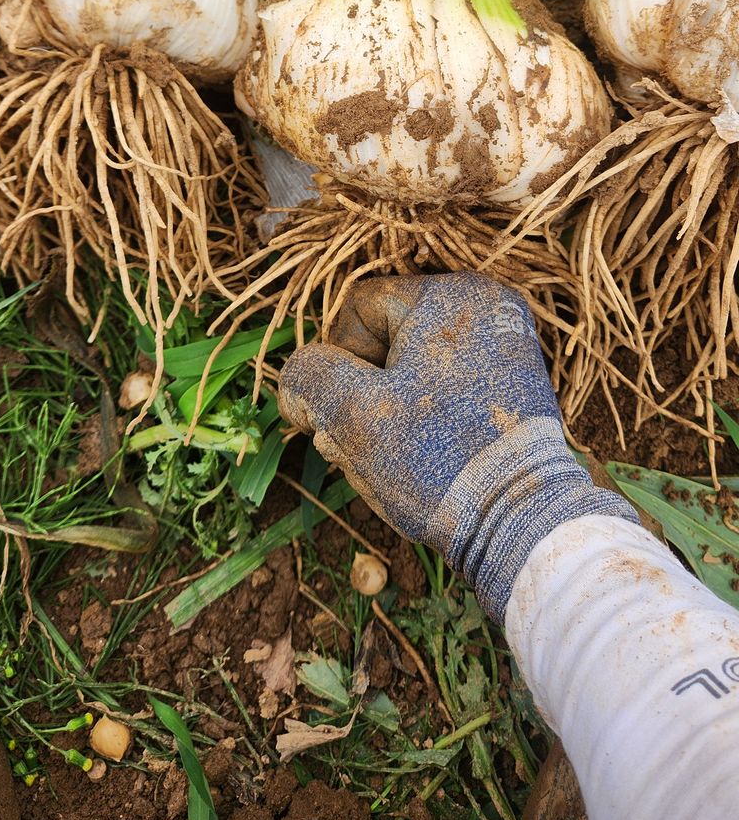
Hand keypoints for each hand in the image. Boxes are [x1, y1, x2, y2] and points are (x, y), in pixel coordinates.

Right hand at [279, 273, 634, 621]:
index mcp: (453, 295)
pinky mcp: (513, 388)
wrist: (522, 524)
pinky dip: (424, 421)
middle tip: (364, 445)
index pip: (358, 309)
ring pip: (411, 370)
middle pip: (385, 340)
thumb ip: (309, 379)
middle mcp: (486, 308)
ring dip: (387, 412)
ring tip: (395, 459)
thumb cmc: (438, 460)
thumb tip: (297, 381)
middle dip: (361, 393)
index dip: (336, 363)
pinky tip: (423, 461)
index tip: (345, 413)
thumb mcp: (353, 414)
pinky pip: (445, 390)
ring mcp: (505, 347)